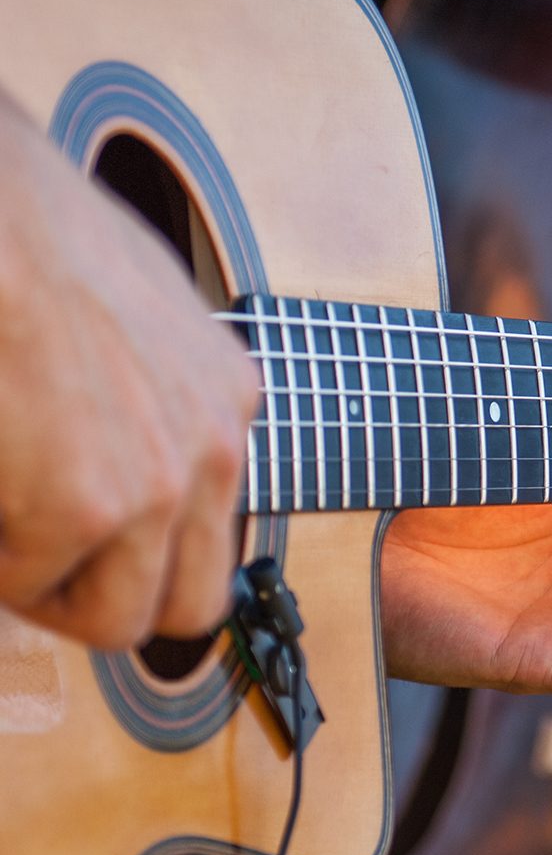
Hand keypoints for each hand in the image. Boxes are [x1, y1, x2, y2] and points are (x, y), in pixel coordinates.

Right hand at [0, 101, 259, 647]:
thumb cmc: (32, 235)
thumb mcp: (130, 312)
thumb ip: (147, 396)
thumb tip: (110, 456)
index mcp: (227, 400)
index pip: (217, 532)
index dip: (145, 556)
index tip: (90, 547)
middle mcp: (214, 446)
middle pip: (195, 602)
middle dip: (111, 601)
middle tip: (43, 569)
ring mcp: (162, 481)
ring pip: (121, 618)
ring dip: (50, 590)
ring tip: (6, 530)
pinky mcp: (89, 504)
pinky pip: (30, 585)